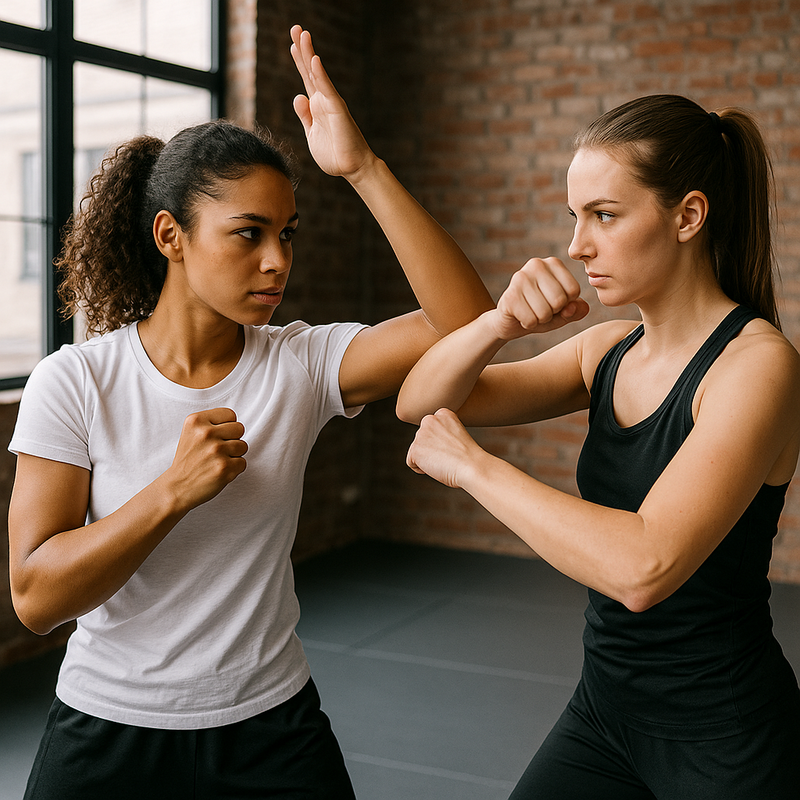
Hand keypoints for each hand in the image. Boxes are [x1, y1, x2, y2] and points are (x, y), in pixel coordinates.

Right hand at [163, 408, 247, 509]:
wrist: (177, 487)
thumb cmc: (188, 460)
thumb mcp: (191, 432)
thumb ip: (212, 423)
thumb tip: (236, 423)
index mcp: (196, 420)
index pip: (230, 414)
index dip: (227, 426)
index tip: (216, 436)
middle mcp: (205, 433)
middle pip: (239, 428)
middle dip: (232, 439)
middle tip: (217, 450)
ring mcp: (216, 451)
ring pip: (243, 446)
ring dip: (233, 455)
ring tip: (216, 461)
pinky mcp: (224, 468)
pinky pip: (242, 463)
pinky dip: (234, 469)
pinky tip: (218, 471)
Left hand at [290, 25, 375, 179]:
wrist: (352, 168)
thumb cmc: (334, 154)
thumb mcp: (312, 134)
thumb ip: (305, 116)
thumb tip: (298, 96)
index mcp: (317, 107)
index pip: (306, 79)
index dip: (299, 61)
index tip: (293, 43)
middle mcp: (324, 101)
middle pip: (310, 70)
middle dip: (302, 49)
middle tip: (295, 28)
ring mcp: (330, 103)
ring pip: (317, 74)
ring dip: (309, 54)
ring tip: (302, 34)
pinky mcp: (337, 110)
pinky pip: (327, 90)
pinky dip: (320, 75)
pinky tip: (314, 60)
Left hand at [406, 408, 483, 488]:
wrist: (473, 466)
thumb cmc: (470, 457)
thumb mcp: (456, 436)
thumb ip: (441, 434)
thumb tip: (429, 444)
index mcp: (443, 413)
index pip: (431, 431)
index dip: (441, 444)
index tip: (454, 448)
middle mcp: (429, 419)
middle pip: (422, 441)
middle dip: (432, 450)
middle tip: (449, 456)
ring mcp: (421, 433)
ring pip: (417, 451)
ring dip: (428, 459)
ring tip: (445, 460)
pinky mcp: (415, 448)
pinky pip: (411, 463)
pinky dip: (421, 469)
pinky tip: (437, 466)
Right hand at [487, 257, 589, 339]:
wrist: (509, 321)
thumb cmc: (540, 312)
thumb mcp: (563, 312)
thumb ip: (575, 310)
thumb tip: (571, 309)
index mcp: (553, 263)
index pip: (574, 290)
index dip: (566, 304)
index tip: (552, 301)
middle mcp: (536, 264)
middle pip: (559, 300)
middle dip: (552, 312)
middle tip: (540, 308)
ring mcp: (520, 278)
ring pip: (545, 312)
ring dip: (540, 320)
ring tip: (530, 311)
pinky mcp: (509, 295)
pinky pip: (531, 320)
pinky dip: (528, 324)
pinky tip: (520, 316)